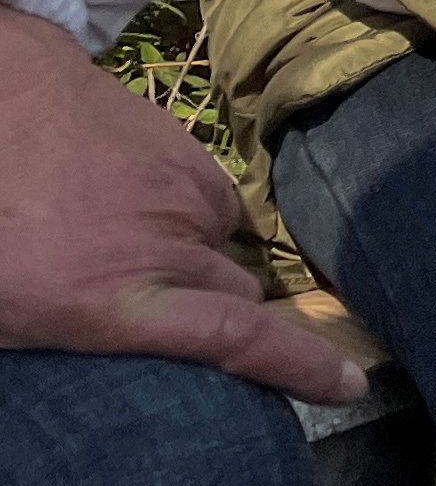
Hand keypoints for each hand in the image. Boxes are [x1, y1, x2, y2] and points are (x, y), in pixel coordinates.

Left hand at [0, 9, 365, 405]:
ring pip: (223, 250)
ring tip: (127, 245)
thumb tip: (119, 363)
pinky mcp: (195, 156)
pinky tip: (135, 206)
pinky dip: (188, 216)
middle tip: (159, 313)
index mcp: (112, 300)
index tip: (350, 383)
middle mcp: (167, 248)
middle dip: (216, 312)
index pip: (234, 336)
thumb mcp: (8, 312)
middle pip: (237, 296)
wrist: (1, 102)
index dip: (299, 364)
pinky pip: (214, 206)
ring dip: (195, 260)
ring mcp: (187, 195)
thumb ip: (74, 339)